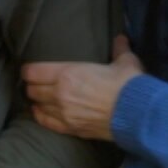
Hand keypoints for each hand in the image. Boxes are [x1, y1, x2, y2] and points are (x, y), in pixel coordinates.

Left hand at [23, 36, 142, 140]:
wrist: (138, 114)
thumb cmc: (129, 85)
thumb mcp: (124, 62)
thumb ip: (119, 50)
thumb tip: (121, 39)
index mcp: (67, 74)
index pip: (33, 72)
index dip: (28, 71)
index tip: (30, 70)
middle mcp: (59, 94)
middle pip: (32, 90)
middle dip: (32, 86)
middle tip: (37, 84)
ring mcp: (64, 113)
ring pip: (37, 106)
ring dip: (37, 101)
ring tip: (40, 98)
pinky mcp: (71, 129)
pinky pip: (47, 123)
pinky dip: (41, 117)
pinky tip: (40, 113)